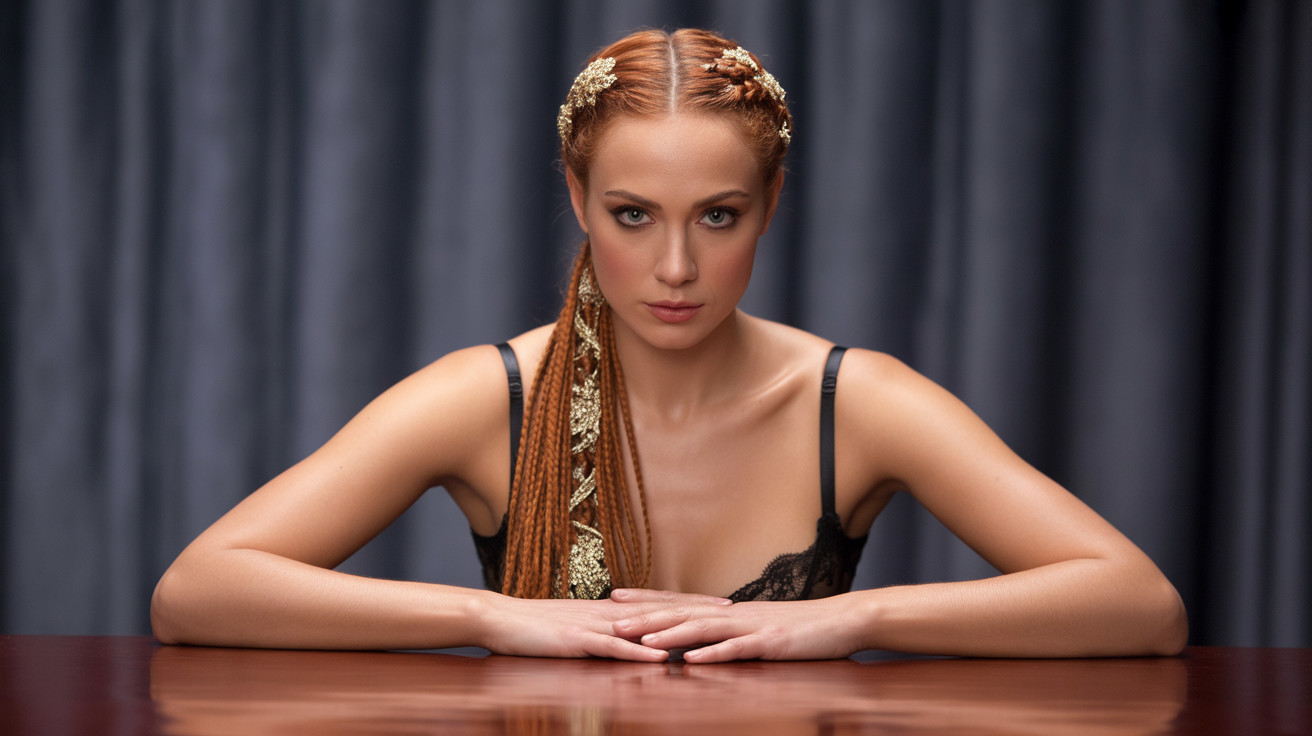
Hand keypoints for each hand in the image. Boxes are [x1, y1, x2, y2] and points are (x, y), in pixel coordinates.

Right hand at [478, 589, 731, 661]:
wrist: (500, 617)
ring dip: (676, 628)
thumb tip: (631, 637)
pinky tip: (659, 659)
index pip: (658, 602)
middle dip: (697, 608)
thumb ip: (605, 631)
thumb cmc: (535, 627)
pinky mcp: (576, 641)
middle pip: (661, 608)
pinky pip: (612, 648)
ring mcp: (593, 625)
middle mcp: (608, 613)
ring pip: (642, 627)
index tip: (722, 601)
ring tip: (708, 629)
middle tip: (732, 608)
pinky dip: (637, 653)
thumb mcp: (577, 627)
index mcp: (610, 609)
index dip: (691, 601)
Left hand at [610, 592, 862, 662]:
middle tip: (610, 620)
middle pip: (682, 613)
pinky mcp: (770, 643)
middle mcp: (733, 614)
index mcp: (728, 611)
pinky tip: (690, 661)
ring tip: (639, 640)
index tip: (614, 597)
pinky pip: (737, 650)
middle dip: (645, 617)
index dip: (646, 599)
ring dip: (669, 634)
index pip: (679, 601)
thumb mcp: (757, 628)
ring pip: (703, 629)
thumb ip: (727, 631)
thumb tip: (695, 639)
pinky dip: (712, 655)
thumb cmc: (799, 627)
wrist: (842, 620)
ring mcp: (751, 627)